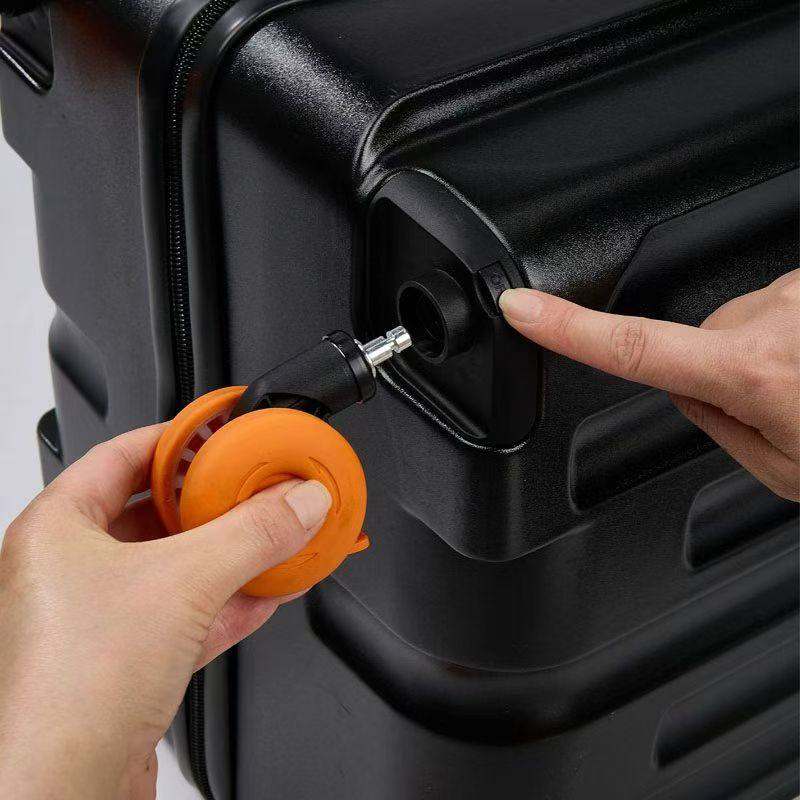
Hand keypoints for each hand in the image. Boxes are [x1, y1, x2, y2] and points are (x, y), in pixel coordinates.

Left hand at [0, 425, 331, 799]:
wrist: (62, 791)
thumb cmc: (71, 690)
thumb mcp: (183, 582)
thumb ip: (252, 534)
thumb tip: (299, 501)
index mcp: (57, 528)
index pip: (124, 453)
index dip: (178, 437)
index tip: (222, 431)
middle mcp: (70, 569)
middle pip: (155, 510)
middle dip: (214, 500)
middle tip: (257, 484)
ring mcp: (98, 616)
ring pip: (177, 564)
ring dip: (231, 552)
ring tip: (277, 535)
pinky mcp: (126, 659)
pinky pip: (187, 611)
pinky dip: (229, 600)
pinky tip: (268, 591)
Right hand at [499, 270, 799, 499]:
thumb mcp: (779, 467)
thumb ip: (714, 420)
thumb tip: (684, 386)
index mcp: (753, 371)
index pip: (631, 347)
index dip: (566, 328)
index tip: (519, 306)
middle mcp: (778, 319)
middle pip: (696, 339)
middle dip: (717, 372)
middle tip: (774, 408)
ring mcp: (798, 292)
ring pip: (740, 325)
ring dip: (761, 356)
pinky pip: (776, 309)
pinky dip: (788, 339)